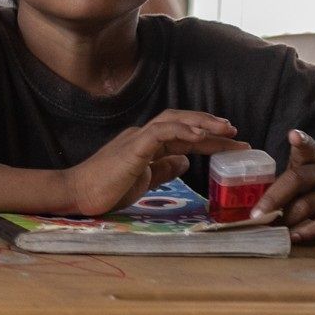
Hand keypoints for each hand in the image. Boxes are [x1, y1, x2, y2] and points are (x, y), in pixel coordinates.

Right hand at [61, 110, 246, 214]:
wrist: (78, 193)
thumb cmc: (105, 189)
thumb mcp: (144, 180)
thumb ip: (163, 169)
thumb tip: (186, 161)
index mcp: (145, 144)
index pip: (182, 136)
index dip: (209, 139)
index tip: (234, 144)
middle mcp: (143, 136)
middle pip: (181, 122)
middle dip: (211, 125)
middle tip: (237, 133)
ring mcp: (137, 139)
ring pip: (173, 121)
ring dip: (202, 124)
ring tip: (226, 130)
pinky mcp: (133, 147)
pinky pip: (160, 132)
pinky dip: (181, 130)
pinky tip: (200, 136)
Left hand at [251, 129, 314, 242]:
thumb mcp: (303, 180)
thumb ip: (283, 185)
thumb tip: (252, 206)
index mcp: (312, 160)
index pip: (307, 148)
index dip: (301, 141)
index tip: (294, 135)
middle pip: (297, 180)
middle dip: (273, 198)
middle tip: (255, 214)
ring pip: (306, 206)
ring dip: (284, 219)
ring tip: (269, 228)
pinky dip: (306, 232)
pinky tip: (294, 237)